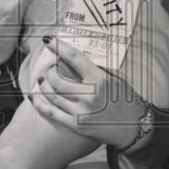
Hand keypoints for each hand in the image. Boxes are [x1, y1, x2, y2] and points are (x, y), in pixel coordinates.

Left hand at [28, 38, 143, 147]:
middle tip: (50, 68)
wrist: (135, 128)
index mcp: (100, 79)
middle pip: (57, 79)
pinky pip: (51, 112)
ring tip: (43, 79)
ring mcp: (81, 111)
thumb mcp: (115, 80)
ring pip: (52, 94)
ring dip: (44, 85)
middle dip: (50, 71)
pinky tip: (33, 97)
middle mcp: (89, 95)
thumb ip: (95, 71)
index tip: (48, 40)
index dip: (58, 47)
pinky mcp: (76, 125)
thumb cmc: (127, 101)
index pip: (74, 58)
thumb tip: (74, 59)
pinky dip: (39, 103)